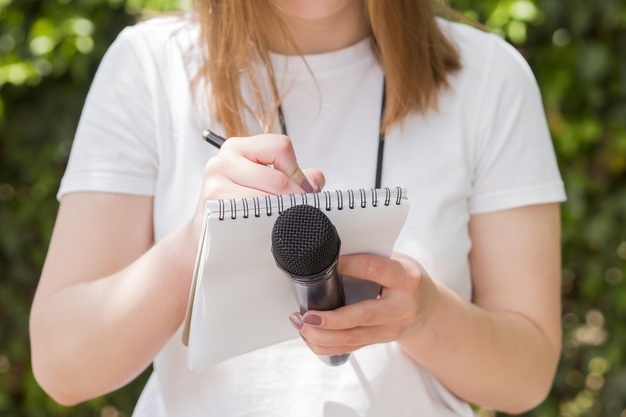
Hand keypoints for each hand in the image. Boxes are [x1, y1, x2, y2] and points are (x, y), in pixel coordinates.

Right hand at [187, 133, 324, 240]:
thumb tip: (316, 179)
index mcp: (239, 147)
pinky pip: (252, 215)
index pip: (281, 146)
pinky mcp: (214, 206)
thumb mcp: (263, 181)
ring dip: (282, 213)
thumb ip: (293, 176)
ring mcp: (216, 182)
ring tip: (284, 220)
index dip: (297, 171)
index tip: (302, 191)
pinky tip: (265, 226)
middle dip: (295, 198)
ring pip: (266, 199)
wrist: (206, 231)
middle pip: (277, 178)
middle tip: (302, 211)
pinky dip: (265, 223)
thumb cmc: (239, 204)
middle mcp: (224, 159)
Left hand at [289, 252, 439, 356]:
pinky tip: (309, 336)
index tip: (323, 265)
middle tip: (307, 315)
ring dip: (322, 335)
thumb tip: (330, 254)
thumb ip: (371, 259)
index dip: (348, 266)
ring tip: (301, 324)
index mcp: (406, 278)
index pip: (374, 270)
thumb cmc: (406, 280)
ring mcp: (392, 329)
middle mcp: (401, 307)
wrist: (429, 310)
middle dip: (332, 319)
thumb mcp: (398, 262)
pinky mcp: (380, 341)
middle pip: (363, 315)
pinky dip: (326, 345)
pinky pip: (350, 348)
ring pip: (354, 338)